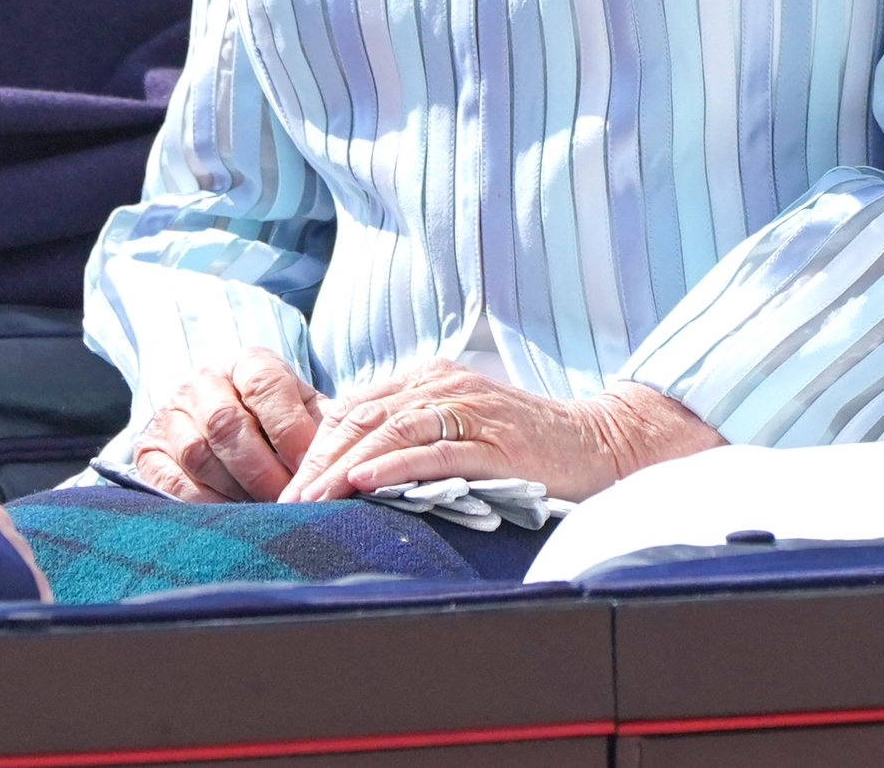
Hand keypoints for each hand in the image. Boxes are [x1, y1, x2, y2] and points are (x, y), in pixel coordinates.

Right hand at [128, 349, 328, 501]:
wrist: (223, 416)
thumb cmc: (276, 419)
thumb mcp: (302, 410)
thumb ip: (322, 428)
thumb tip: (344, 461)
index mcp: (245, 362)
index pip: (264, 385)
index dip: (289, 430)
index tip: (310, 468)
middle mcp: (201, 382)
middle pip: (227, 423)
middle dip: (263, 470)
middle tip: (290, 503)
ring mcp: (169, 414)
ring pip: (198, 454)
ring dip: (235, 490)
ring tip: (265, 515)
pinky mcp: (148, 450)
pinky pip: (170, 482)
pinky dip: (204, 504)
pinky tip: (231, 519)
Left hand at [281, 360, 721, 503]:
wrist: (598, 444)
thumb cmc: (525, 444)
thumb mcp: (459, 427)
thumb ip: (411, 433)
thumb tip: (349, 462)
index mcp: (429, 378)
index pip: (354, 408)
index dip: (315, 447)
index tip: (288, 488)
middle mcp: (443, 385)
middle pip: (362, 419)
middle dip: (318, 463)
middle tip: (285, 503)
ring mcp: (470, 410)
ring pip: (389, 433)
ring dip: (343, 468)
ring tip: (310, 499)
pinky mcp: (494, 443)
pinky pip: (434, 451)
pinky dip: (394, 465)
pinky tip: (363, 481)